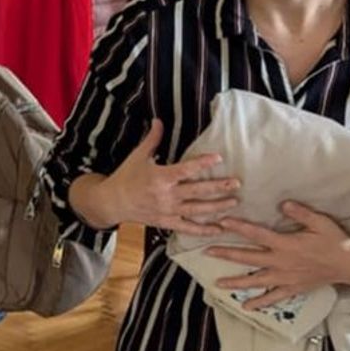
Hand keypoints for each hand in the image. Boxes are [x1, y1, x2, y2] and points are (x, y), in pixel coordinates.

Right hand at [75, 120, 238, 234]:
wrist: (112, 202)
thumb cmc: (125, 177)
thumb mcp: (138, 156)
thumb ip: (152, 139)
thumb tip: (159, 120)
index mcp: (160, 177)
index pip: (186, 170)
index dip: (203, 163)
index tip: (219, 158)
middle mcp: (166, 195)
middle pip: (198, 192)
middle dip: (219, 187)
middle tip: (237, 183)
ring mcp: (168, 211)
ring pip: (198, 210)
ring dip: (217, 207)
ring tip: (234, 202)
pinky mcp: (167, 222)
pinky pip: (188, 228)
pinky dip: (204, 231)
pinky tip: (219, 229)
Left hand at [208, 202, 349, 311]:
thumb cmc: (334, 240)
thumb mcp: (319, 221)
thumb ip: (299, 212)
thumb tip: (282, 204)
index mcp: (286, 244)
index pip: (256, 235)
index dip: (238, 228)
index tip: (222, 223)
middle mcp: (281, 262)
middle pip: (248, 258)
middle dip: (226, 255)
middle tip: (207, 252)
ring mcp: (285, 278)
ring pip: (255, 281)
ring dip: (236, 282)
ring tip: (217, 284)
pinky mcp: (292, 289)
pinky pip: (273, 298)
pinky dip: (259, 303)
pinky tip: (245, 307)